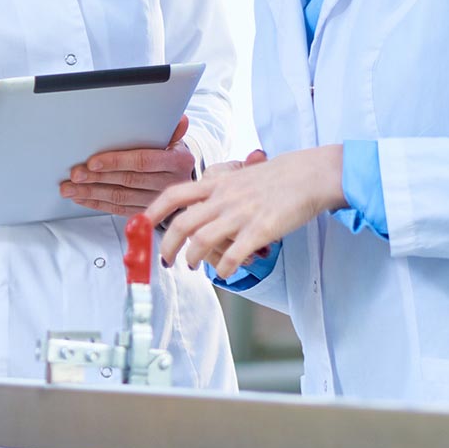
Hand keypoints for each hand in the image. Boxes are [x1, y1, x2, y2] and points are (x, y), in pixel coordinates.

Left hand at [60, 116, 196, 215]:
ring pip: (119, 197)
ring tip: (70, 188)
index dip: (116, 161)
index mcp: (177, 162)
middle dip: (97, 178)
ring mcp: (157, 201)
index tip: (93, 162)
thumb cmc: (173, 158)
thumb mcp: (177, 142)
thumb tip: (179, 120)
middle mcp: (169, 184)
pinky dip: (96, 203)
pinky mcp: (145, 212)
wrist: (187, 186)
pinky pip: (118, 209)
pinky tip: (81, 198)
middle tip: (75, 174)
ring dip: (91, 193)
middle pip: (127, 180)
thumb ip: (171, 131)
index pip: (143, 161)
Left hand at [146, 145, 345, 278]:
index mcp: (216, 184)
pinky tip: (225, 273)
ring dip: (193, 259)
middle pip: (182, 224)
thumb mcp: (238, 175)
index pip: (175, 195)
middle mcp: (223, 198)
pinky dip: (225, 269)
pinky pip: (234, 255)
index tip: (139, 224)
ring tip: (194, 266)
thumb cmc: (276, 177)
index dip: (153, 210)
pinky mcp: (260, 230)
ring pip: (202, 242)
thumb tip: (199, 204)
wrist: (309, 175)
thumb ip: (218, 189)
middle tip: (166, 260)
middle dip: (167, 246)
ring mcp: (241, 214)